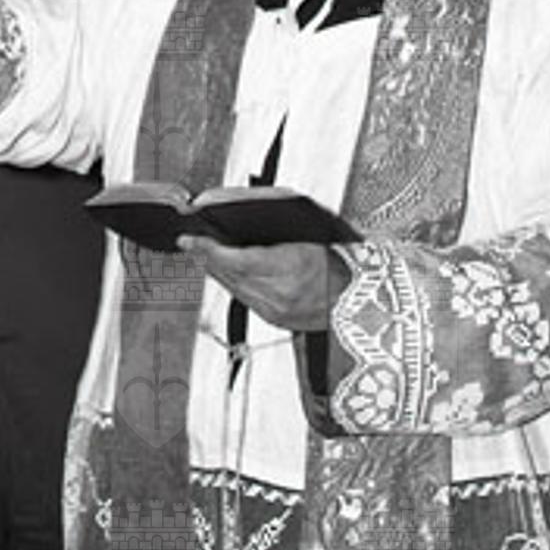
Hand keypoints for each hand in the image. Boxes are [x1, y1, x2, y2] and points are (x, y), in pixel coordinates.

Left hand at [180, 238, 344, 333]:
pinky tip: (232, 275)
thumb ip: (269, 236)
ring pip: (233, 289)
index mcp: (288, 268)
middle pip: (228, 275)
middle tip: (193, 243)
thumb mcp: (306, 237)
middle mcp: (279, 294)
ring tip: (206, 255)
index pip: (233, 259)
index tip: (189, 239)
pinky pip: (246, 300)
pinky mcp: (276, 320)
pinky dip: (236, 285)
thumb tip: (235, 229)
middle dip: (208, 258)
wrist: (359, 296)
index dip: (207, 249)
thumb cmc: (339, 263)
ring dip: (218, 271)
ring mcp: (276, 310)